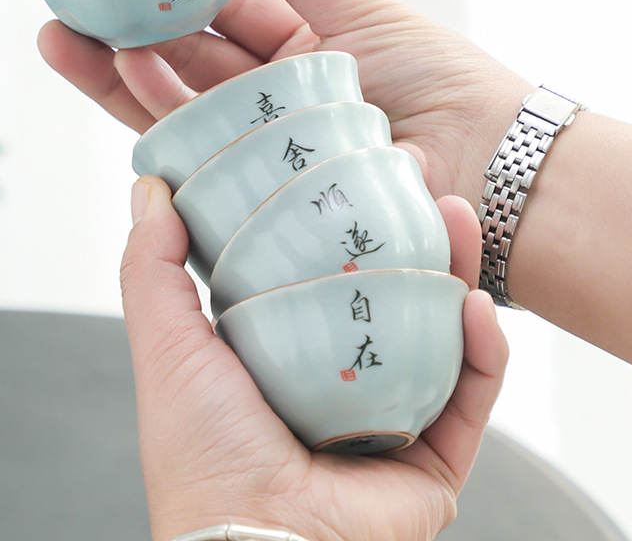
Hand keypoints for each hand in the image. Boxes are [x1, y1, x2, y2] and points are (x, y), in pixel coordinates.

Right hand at [38, 0, 530, 208]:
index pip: (216, 13)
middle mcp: (270, 99)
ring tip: (67, 40)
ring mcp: (263, 148)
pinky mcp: (263, 192)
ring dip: (122, 76)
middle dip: (122, 37)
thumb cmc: (443, 83)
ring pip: (179, 111)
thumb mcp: (361, 9)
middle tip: (64, 12)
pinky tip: (121, 82)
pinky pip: (202, 159)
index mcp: (295, 47)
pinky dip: (162, 124)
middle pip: (183, 65)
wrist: (486, 167)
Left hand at [122, 174, 506, 540]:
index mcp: (284, 353)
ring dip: (456, 271)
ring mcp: (390, 419)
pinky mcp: (432, 462)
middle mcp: (340, 382)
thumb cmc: (203, 457)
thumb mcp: (167, 345)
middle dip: (409, 233)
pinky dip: (482, 350)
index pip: (322, 272)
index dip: (341, 219)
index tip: (352, 170)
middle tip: (417, 180)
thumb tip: (149, 188)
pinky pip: (471, 397)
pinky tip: (474, 304)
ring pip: (439, 333)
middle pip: (389, 293)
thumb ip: (153, 267)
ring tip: (456, 216)